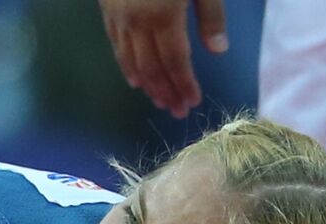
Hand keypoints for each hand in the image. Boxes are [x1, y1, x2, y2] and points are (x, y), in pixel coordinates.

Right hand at [98, 0, 228, 117]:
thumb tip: (219, 51)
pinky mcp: (107, 10)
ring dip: (147, 86)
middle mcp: (137, 23)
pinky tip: (134, 80)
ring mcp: (119, 18)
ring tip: (160, 102)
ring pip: (131, 61)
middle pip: (152, 68)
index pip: (176, 61)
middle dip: (166, 93)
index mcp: (164, 16)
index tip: (193, 102)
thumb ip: (211, 15)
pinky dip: (126, 67)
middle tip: (178, 112)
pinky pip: (116, 46)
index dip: (184, 84)